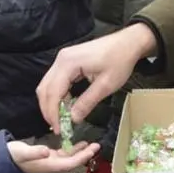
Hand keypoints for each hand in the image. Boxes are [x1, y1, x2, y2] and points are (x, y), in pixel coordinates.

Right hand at [8, 140, 99, 172]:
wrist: (4, 160)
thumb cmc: (13, 156)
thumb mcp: (22, 152)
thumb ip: (34, 152)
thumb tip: (47, 151)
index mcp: (48, 165)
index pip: (70, 163)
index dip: (82, 157)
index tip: (92, 150)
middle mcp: (52, 165)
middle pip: (73, 162)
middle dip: (85, 155)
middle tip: (97, 146)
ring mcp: (50, 162)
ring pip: (69, 158)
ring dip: (80, 152)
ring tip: (90, 145)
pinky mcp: (47, 157)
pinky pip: (64, 155)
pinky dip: (71, 150)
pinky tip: (77, 144)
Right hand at [36, 23, 155, 132]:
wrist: (128, 42)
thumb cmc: (119, 61)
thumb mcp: (105, 86)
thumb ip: (87, 102)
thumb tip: (73, 119)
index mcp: (68, 64)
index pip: (52, 93)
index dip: (53, 113)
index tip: (59, 130)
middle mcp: (61, 59)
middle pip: (45, 88)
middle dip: (48, 110)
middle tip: (58, 127)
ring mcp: (63, 59)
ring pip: (48, 85)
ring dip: (52, 103)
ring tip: (62, 119)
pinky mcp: (68, 60)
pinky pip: (56, 80)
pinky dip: (58, 95)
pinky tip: (67, 105)